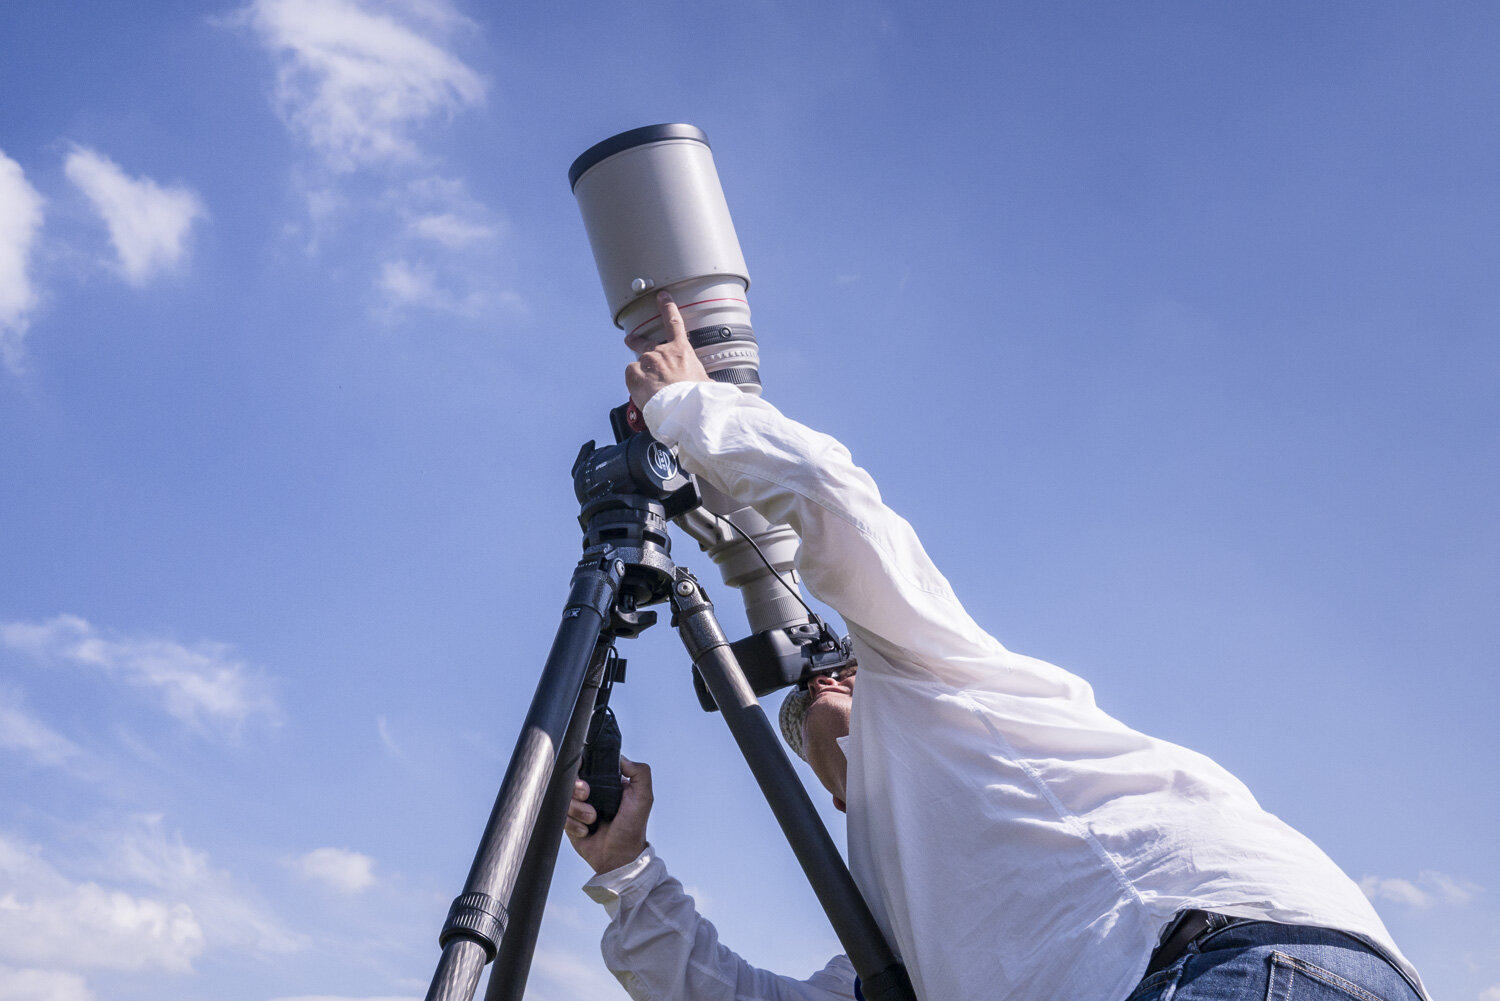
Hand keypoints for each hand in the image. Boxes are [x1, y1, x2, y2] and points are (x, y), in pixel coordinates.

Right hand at [566, 756, 652, 874]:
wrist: (619, 857)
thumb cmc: (632, 828)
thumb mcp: (644, 797)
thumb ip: (640, 772)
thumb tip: (621, 757)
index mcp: (607, 783)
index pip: (588, 765)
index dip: (582, 766)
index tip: (584, 772)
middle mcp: (592, 793)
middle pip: (570, 780)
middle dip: (577, 787)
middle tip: (587, 795)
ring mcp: (579, 807)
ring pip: (564, 798)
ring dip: (578, 810)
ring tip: (592, 820)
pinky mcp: (570, 823)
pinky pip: (561, 816)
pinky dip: (573, 824)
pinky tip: (586, 831)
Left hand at [624, 291, 709, 410]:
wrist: (682, 406)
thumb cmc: (697, 396)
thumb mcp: (707, 384)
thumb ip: (704, 382)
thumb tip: (716, 390)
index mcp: (681, 351)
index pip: (674, 322)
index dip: (667, 307)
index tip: (662, 296)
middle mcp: (661, 352)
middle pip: (645, 344)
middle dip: (636, 341)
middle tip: (630, 339)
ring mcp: (646, 362)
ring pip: (637, 366)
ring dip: (639, 374)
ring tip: (645, 389)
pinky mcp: (634, 374)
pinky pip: (631, 379)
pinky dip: (635, 386)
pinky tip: (643, 395)